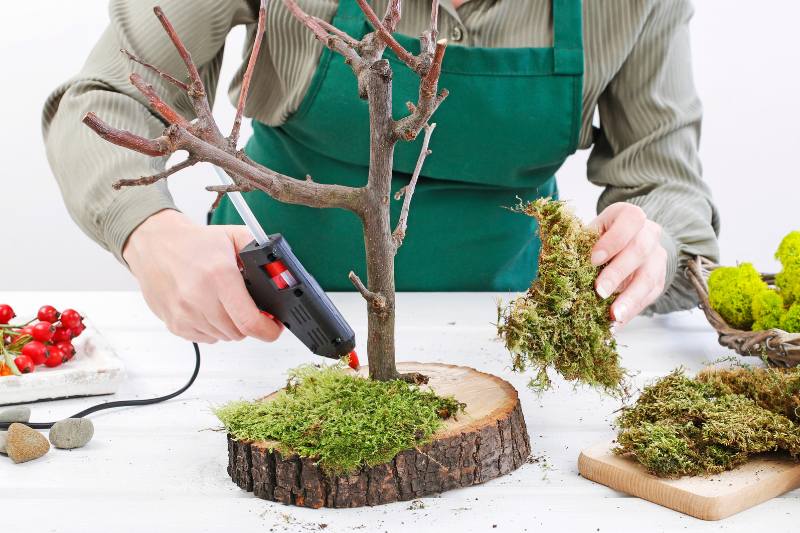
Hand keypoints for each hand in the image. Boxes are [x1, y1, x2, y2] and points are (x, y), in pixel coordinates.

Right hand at [123, 209, 283, 342]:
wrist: (154, 243)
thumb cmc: (194, 242)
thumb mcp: (233, 237)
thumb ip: (260, 252)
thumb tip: (282, 273)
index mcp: (219, 276)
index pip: (249, 321)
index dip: (268, 329)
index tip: (274, 326)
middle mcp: (199, 298)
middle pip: (239, 332)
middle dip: (250, 322)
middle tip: (248, 305)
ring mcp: (184, 314)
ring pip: (224, 337)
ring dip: (231, 325)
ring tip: (224, 302)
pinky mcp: (175, 324)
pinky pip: (206, 339)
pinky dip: (213, 328)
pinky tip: (208, 307)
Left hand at [589, 203, 666, 326]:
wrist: (627, 245)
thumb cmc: (601, 239)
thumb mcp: (591, 234)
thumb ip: (580, 245)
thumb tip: (560, 267)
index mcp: (629, 216)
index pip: (630, 220)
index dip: (613, 240)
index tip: (593, 260)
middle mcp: (649, 233)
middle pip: (639, 250)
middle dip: (618, 272)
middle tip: (599, 291)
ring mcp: (657, 257)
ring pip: (648, 277)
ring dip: (630, 298)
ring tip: (614, 316)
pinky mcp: (659, 280)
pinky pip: (649, 296)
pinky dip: (632, 310)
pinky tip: (618, 322)